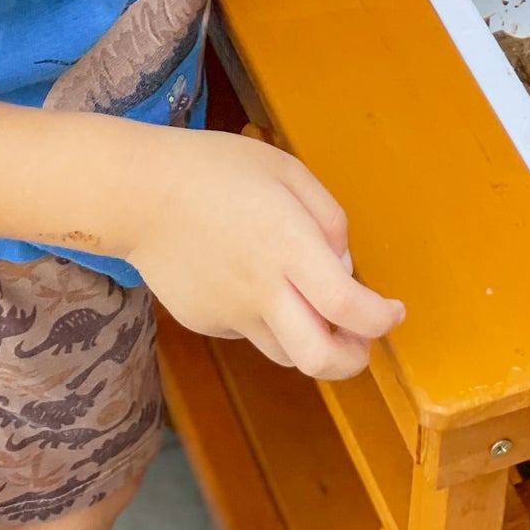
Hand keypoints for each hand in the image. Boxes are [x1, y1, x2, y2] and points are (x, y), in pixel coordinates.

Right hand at [127, 130, 404, 379]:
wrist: (136, 193)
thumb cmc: (214, 168)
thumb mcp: (285, 169)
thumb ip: (327, 217)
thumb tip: (343, 263)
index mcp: (288, 246)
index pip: (347, 307)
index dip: (380, 319)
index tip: (393, 311)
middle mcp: (262, 289)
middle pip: (319, 358)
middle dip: (353, 361)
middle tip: (364, 343)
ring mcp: (231, 313)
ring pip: (287, 353)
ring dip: (312, 342)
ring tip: (314, 308)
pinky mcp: (205, 322)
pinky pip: (250, 331)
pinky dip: (267, 317)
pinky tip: (250, 278)